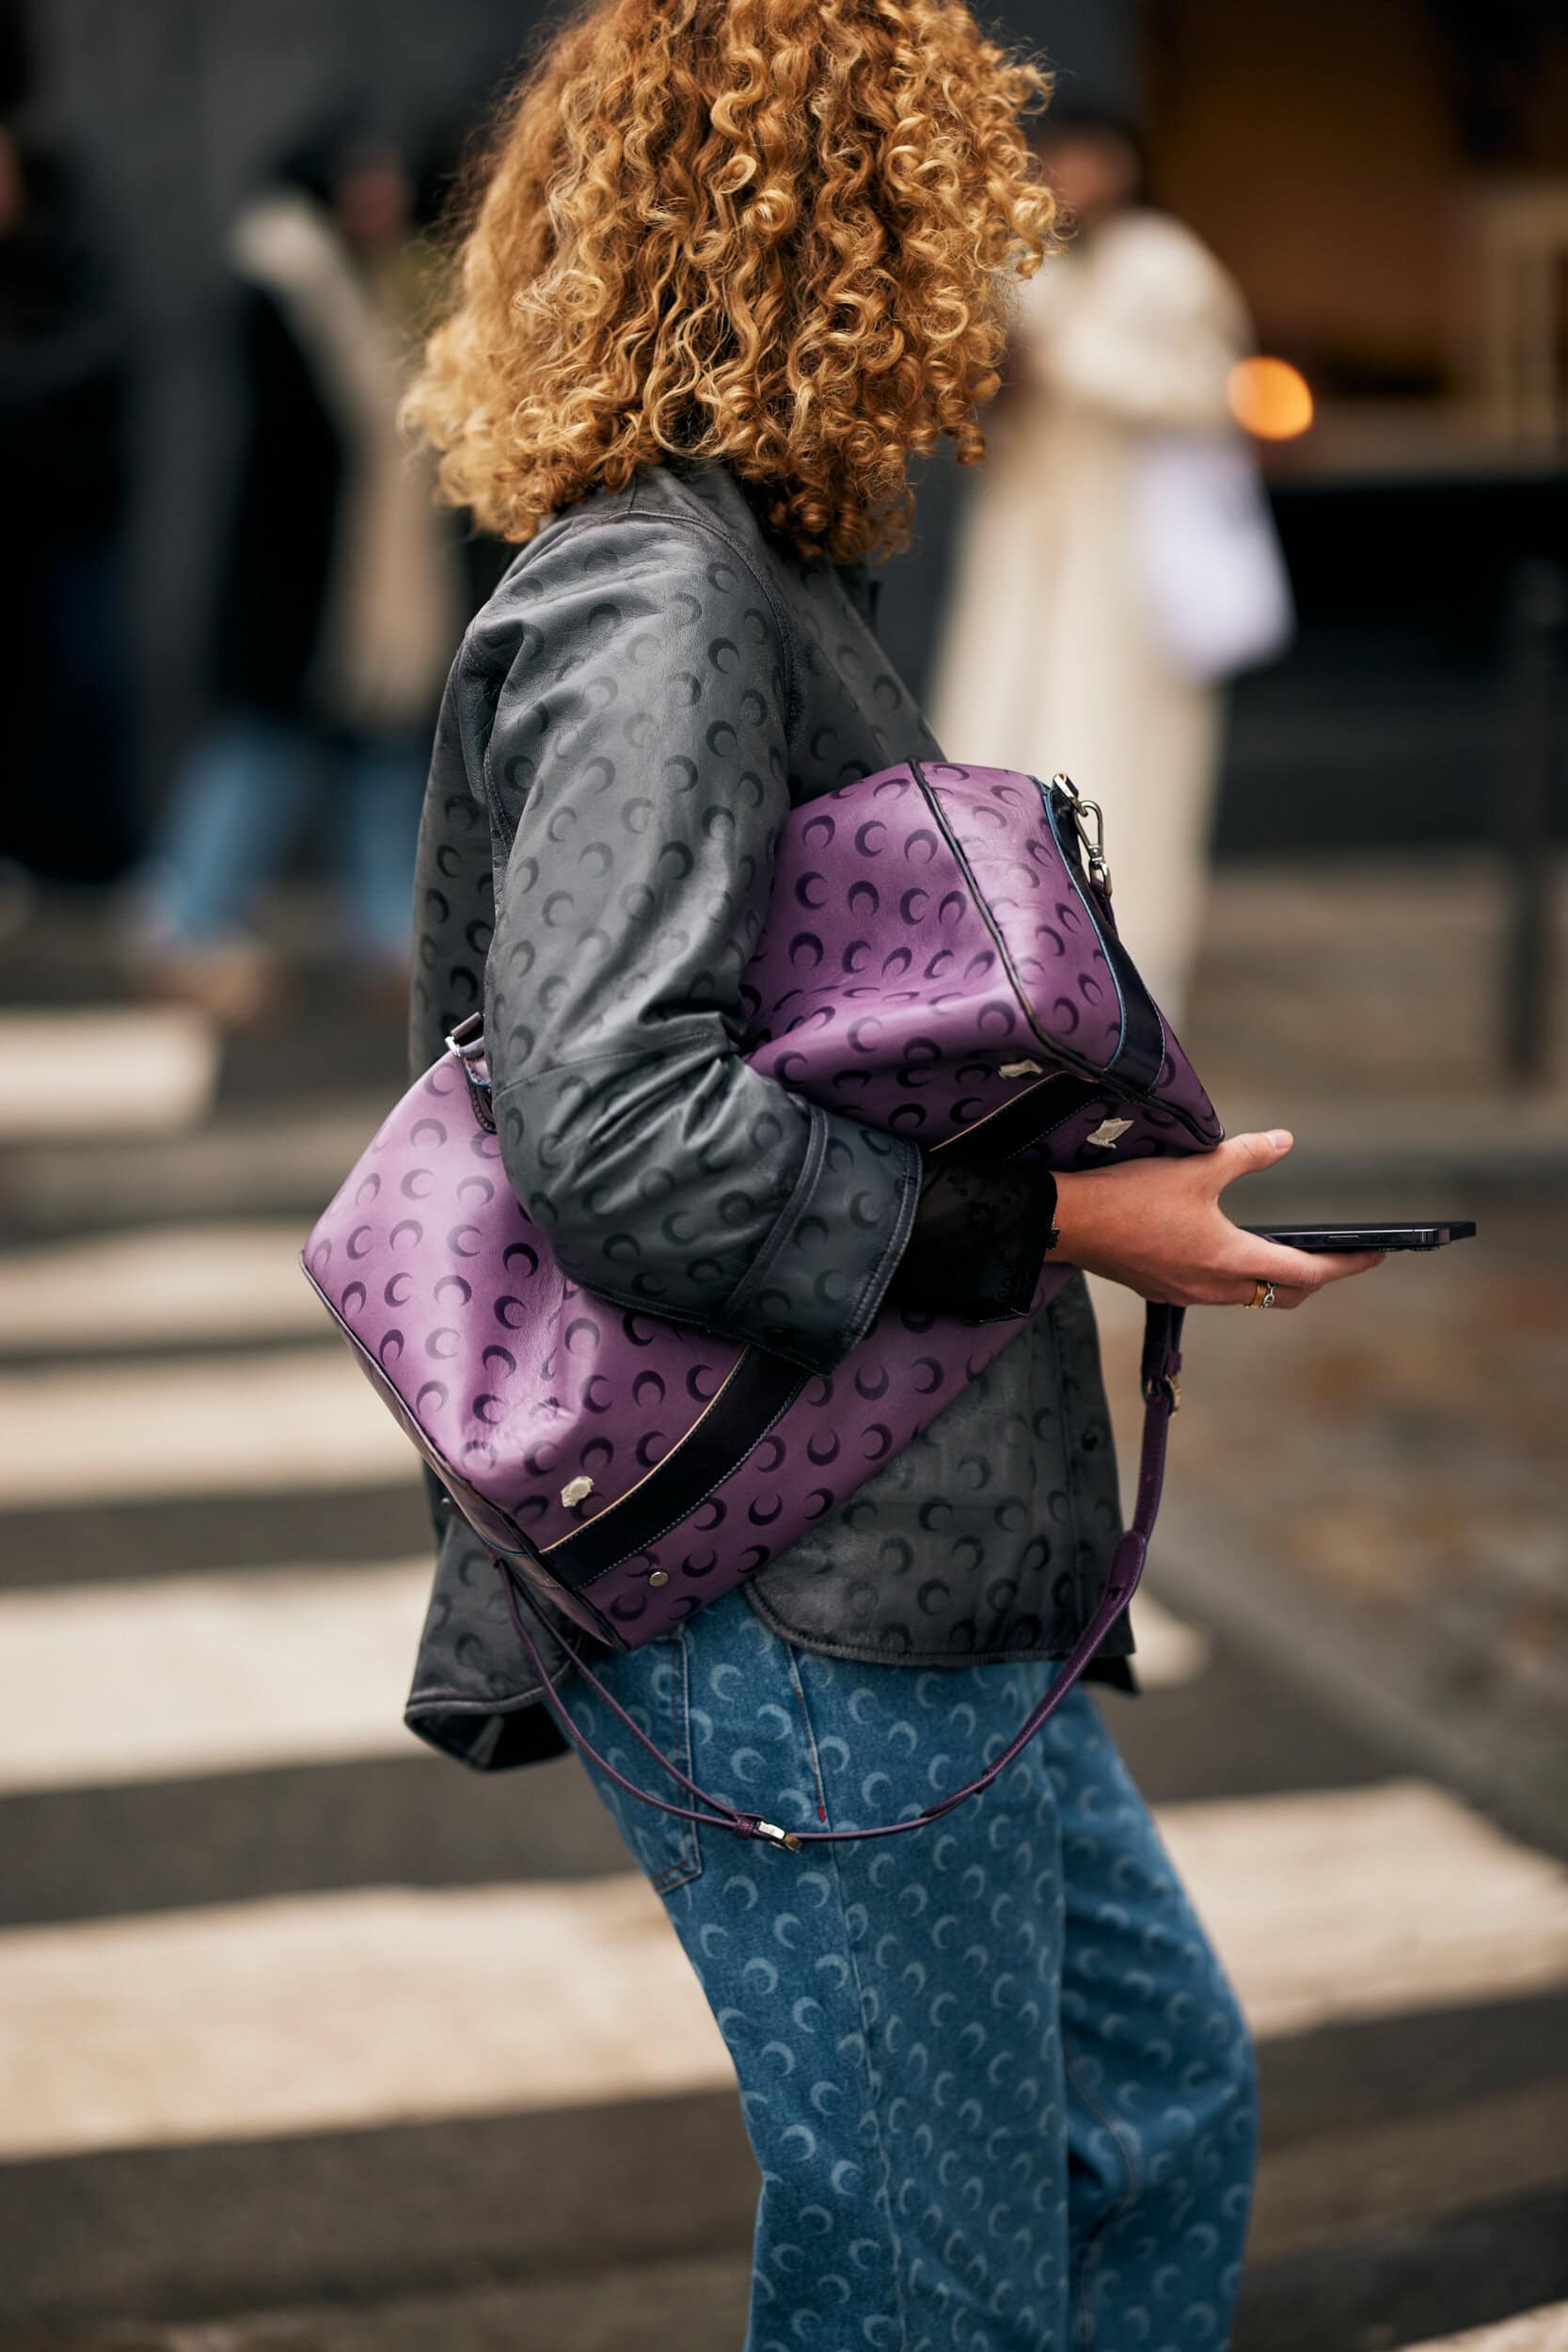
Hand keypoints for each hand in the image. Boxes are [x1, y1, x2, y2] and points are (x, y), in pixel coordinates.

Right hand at [1051, 1130, 1382, 1309]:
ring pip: (1248, 1297)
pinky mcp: (1163, 1289)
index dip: (1346, 1265)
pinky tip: (1228, 1253)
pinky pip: (1215, 1292)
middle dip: (1315, 1278)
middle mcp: (1213, 1287)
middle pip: (1282, 1295)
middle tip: (1338, 1257)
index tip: (1375, 1255)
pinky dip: (1237, 1278)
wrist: (1068, 1222)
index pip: (1306, 1273)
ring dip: (1274, 1280)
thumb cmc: (1130, 1195)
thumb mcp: (1197, 1166)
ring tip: (1289, 1253)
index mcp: (1230, 1259)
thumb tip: (1285, 1141)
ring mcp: (1187, 1294)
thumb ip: (1247, 1154)